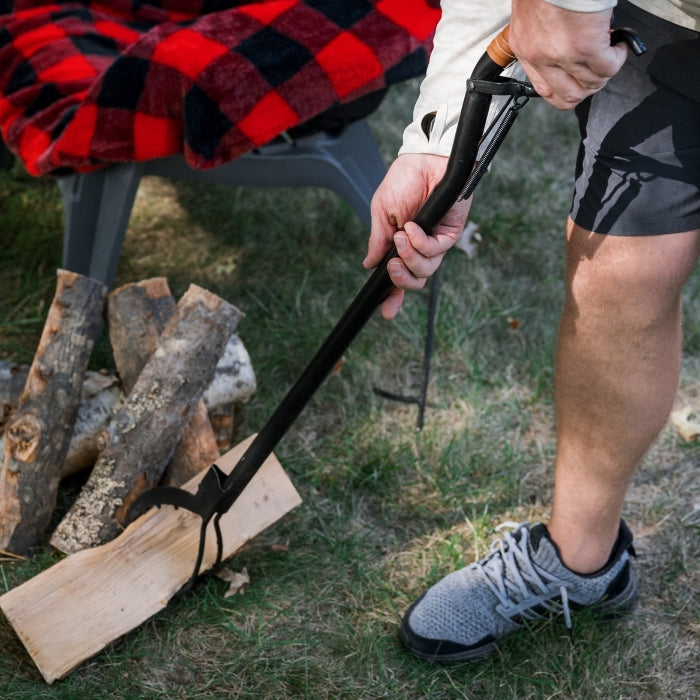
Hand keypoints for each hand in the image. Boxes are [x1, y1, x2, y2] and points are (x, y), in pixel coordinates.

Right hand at [364, 153, 470, 319]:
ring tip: (401, 237)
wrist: (424, 158)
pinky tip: (412, 229)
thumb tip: (369, 264)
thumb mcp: (381, 212)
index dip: (392, 297)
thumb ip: (378, 240)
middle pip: (414, 281)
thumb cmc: (404, 179)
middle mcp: (419, 248)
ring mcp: (435, 242)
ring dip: (409, 258)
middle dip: (401, 280)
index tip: (386, 311)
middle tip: (392, 265)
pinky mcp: (450, 233)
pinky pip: (435, 251)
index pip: (397, 276)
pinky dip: (420, 244)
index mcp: (400, 245)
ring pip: (425, 271)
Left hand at [509, 0, 627, 108]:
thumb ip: (542, 34)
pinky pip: (607, 68)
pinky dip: (617, 59)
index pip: (544, 89)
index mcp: (524, 48)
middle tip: (599, 70)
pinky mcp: (585, 47)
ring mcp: (561, 56)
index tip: (578, 79)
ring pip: (590, 84)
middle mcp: (539, 57)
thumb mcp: (531, 13)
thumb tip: (562, 43)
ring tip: (612, 52)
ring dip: (606, 71)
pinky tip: (620, 45)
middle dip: (588, 87)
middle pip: (567, 96)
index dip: (566, 90)